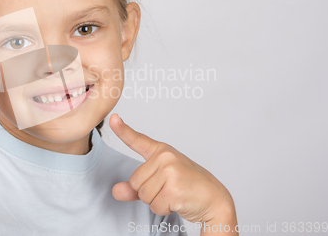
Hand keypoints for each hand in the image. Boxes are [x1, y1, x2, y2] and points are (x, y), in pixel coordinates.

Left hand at [110, 114, 235, 223]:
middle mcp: (165, 157)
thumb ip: (135, 186)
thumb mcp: (159, 182)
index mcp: (162, 151)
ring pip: (143, 195)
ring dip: (157, 202)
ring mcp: (170, 172)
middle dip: (148, 192)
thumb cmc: (187, 187)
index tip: (113, 118)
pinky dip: (164, 209)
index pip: (138, 140)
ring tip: (175, 194)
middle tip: (169, 189)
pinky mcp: (174, 189)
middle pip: (135, 182)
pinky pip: (155, 206)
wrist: (214, 199)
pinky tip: (178, 202)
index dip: (122, 130)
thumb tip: (115, 191)